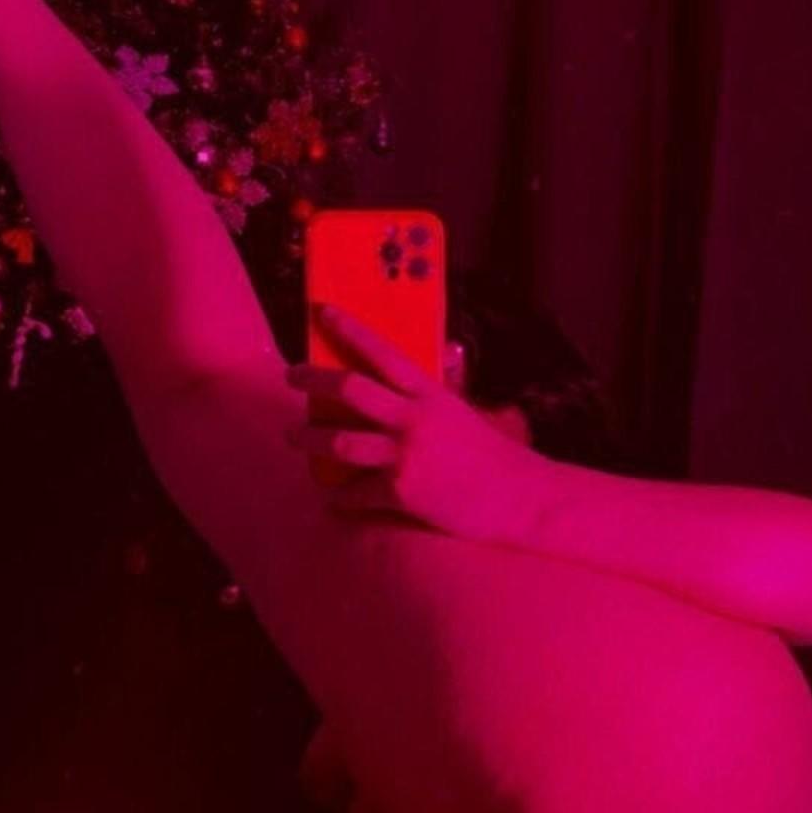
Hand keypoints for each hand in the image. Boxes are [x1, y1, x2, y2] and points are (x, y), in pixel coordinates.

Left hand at [283, 303, 541, 544]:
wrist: (520, 497)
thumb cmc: (495, 457)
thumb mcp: (465, 415)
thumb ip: (436, 397)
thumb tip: (424, 374)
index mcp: (430, 394)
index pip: (383, 352)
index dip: (349, 329)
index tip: (321, 312)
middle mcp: (413, 418)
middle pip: (350, 389)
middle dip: (313, 379)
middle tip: (291, 375)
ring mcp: (405, 454)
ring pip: (340, 441)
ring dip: (308, 439)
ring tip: (292, 437)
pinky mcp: (401, 491)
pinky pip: (355, 492)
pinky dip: (340, 497)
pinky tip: (332, 500)